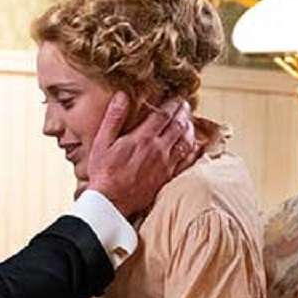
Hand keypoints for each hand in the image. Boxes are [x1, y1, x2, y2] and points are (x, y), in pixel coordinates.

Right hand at [85, 93, 199, 217]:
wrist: (111, 201)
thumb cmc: (103, 172)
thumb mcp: (102, 142)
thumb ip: (113, 118)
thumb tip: (122, 96)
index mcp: (143, 138)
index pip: (163, 114)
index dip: (171, 103)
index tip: (175, 97)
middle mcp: (158, 149)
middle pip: (178, 125)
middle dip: (183, 112)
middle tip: (185, 104)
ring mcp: (165, 164)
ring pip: (186, 141)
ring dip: (190, 128)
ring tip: (189, 121)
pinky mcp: (167, 178)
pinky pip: (187, 162)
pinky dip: (194, 151)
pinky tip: (195, 146)